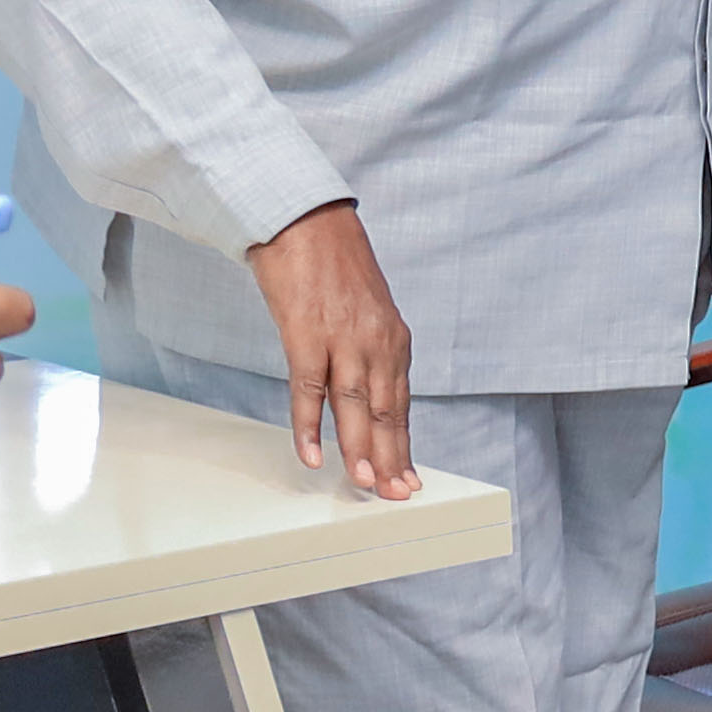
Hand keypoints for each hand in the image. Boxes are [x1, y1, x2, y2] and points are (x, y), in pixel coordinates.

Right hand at [244, 199, 420, 499]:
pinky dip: (309, 424)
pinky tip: (313, 454)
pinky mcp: (306, 333)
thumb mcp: (365, 308)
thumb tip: (368, 392)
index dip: (403, 444)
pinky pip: (309, 388)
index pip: (400, 404)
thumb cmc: (330, 261)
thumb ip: (369, 349)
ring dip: (360, 449)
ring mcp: (342, 339)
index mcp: (393, 339)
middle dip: (391, 458)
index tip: (409, 478)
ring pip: (354, 406)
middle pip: (384, 412)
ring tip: (365, 486)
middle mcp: (375, 342)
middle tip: (397, 496)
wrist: (303, 215)